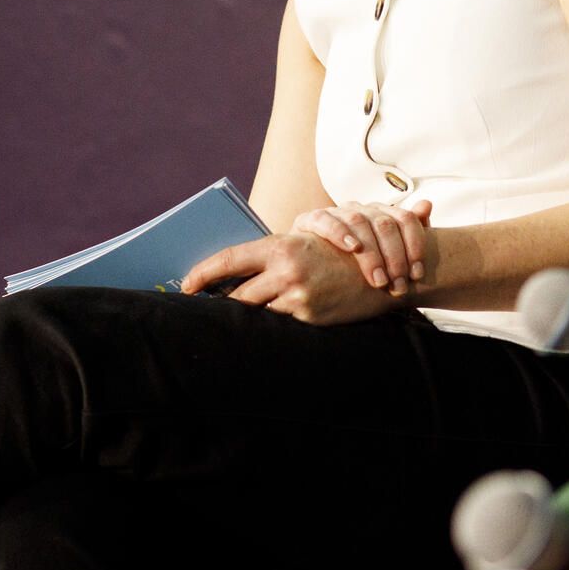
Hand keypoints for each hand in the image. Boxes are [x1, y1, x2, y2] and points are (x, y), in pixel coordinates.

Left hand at [178, 232, 393, 325]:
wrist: (382, 271)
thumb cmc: (339, 254)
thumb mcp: (304, 244)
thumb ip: (273, 257)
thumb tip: (238, 271)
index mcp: (280, 247)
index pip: (229, 260)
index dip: (202, 274)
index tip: (186, 286)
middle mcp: (285, 271)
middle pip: (237, 295)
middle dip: (221, 305)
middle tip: (205, 313)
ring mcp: (297, 296)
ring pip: (257, 312)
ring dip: (247, 316)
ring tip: (235, 321)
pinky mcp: (309, 317)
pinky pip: (281, 323)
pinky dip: (274, 323)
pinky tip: (270, 325)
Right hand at [292, 197, 433, 296]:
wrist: (313, 266)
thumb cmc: (357, 262)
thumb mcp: (387, 253)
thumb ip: (410, 231)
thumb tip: (427, 205)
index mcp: (382, 213)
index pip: (405, 219)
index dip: (415, 245)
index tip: (417, 274)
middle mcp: (361, 209)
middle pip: (384, 224)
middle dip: (394, 257)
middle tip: (397, 285)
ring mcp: (336, 212)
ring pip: (359, 222)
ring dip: (371, 253)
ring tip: (378, 279)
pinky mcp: (311, 220)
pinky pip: (325, 219)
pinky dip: (339, 232)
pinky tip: (352, 248)